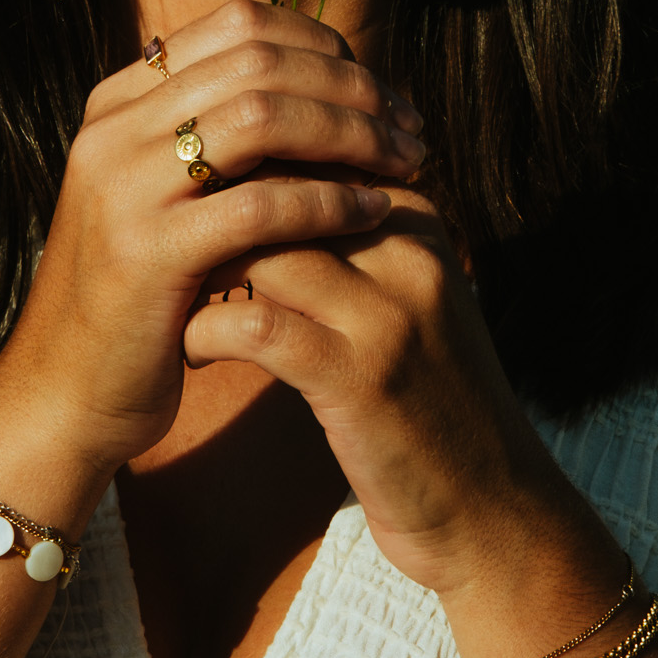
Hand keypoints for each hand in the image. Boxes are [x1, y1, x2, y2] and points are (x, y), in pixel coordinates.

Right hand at [0, 0, 425, 476]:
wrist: (62, 395)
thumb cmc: (140, 293)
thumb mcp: (166, 192)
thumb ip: (218, 134)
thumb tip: (325, 76)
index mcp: (119, 100)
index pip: (237, 24)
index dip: (321, 44)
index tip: (377, 85)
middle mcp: (113, 128)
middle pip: (258, 59)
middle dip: (350, 85)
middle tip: (410, 124)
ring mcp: (123, 186)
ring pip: (262, 116)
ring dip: (350, 133)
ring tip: (404, 162)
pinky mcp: (146, 253)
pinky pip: (260, 205)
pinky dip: (329, 201)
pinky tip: (372, 212)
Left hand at [181, 191, 574, 601]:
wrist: (494, 508)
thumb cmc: (428, 399)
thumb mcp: (402, 299)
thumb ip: (346, 241)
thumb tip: (254, 188)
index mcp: (415, 218)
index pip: (312, 149)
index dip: (238, 166)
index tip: (186, 198)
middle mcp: (407, 249)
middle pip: (284, 183)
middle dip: (212, 207)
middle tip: (163, 238)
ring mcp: (387, 312)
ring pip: (265, 243)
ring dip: (201, 266)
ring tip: (172, 293)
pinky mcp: (360, 378)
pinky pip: (257, 326)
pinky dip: (207, 332)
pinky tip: (191, 352)